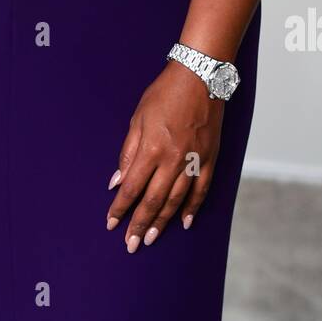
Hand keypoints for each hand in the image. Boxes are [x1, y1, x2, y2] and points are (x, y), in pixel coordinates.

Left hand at [106, 60, 224, 250]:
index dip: (120, 208)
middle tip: (130, 244)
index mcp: (152, 148)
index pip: (132, 187)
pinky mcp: (210, 158)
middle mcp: (173, 159)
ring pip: (176, 200)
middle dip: (139, 224)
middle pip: (153, 200)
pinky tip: (184, 222)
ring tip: (151, 238)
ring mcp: (194, 161)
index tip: (111, 223)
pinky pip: (201, 190)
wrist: (200, 77)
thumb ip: (128, 151)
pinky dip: (192, 208)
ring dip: (162, 222)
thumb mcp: (138, 118)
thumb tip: (118, 180)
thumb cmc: (165, 93)